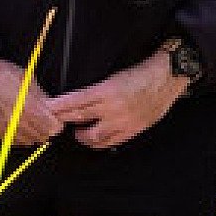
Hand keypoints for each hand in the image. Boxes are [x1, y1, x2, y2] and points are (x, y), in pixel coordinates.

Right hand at [0, 59, 61, 146]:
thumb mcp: (26, 79)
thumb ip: (41, 97)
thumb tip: (52, 107)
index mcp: (27, 106)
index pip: (51, 126)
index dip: (57, 124)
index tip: (57, 120)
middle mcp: (16, 120)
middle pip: (42, 136)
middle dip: (47, 129)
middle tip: (47, 121)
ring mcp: (6, 127)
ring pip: (29, 141)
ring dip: (36, 135)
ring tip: (35, 124)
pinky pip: (15, 142)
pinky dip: (22, 138)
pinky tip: (23, 128)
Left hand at [46, 52, 186, 150]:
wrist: (167, 78)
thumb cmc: (142, 73)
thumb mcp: (115, 76)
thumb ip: (97, 90)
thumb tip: (78, 100)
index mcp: (107, 90)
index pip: (76, 101)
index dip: (59, 107)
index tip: (48, 109)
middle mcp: (113, 108)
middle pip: (81, 119)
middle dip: (65, 122)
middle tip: (55, 123)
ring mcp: (123, 122)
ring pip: (95, 137)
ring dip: (82, 137)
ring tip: (77, 133)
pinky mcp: (133, 130)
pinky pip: (112, 142)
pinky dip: (100, 142)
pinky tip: (95, 140)